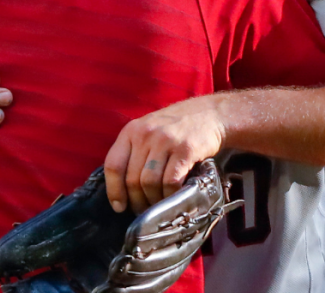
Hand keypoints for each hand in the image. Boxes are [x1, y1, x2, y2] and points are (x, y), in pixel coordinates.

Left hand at [104, 95, 226, 213]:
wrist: (210, 114)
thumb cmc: (176, 128)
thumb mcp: (149, 131)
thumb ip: (134, 153)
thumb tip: (123, 190)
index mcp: (131, 130)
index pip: (113, 164)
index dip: (114, 190)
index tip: (119, 207)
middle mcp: (145, 134)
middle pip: (132, 178)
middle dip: (137, 201)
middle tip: (144, 212)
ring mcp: (165, 141)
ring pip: (149, 183)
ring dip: (153, 201)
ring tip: (158, 207)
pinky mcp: (185, 150)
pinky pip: (170, 181)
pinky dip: (170, 196)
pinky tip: (173, 198)